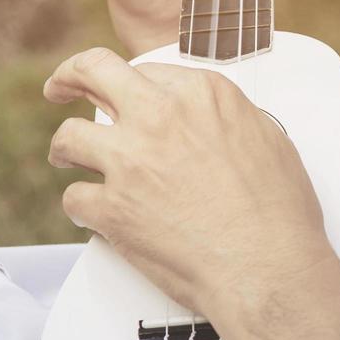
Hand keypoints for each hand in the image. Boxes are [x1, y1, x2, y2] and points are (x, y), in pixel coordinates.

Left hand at [43, 47, 334, 329]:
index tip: (122, 92)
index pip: (146, 70)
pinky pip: (75, 198)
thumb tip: (218, 124)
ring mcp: (131, 160)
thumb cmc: (278, 215)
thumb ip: (231, 120)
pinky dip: (83, 208)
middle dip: (69, 76)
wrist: (268, 268)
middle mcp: (160, 116)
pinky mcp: (111, 207)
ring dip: (67, 148)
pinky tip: (94, 213)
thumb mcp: (270, 141)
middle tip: (60, 87)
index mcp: (201, 95)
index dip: (130, 84)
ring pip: (69, 136)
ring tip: (68, 158)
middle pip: (94, 72)